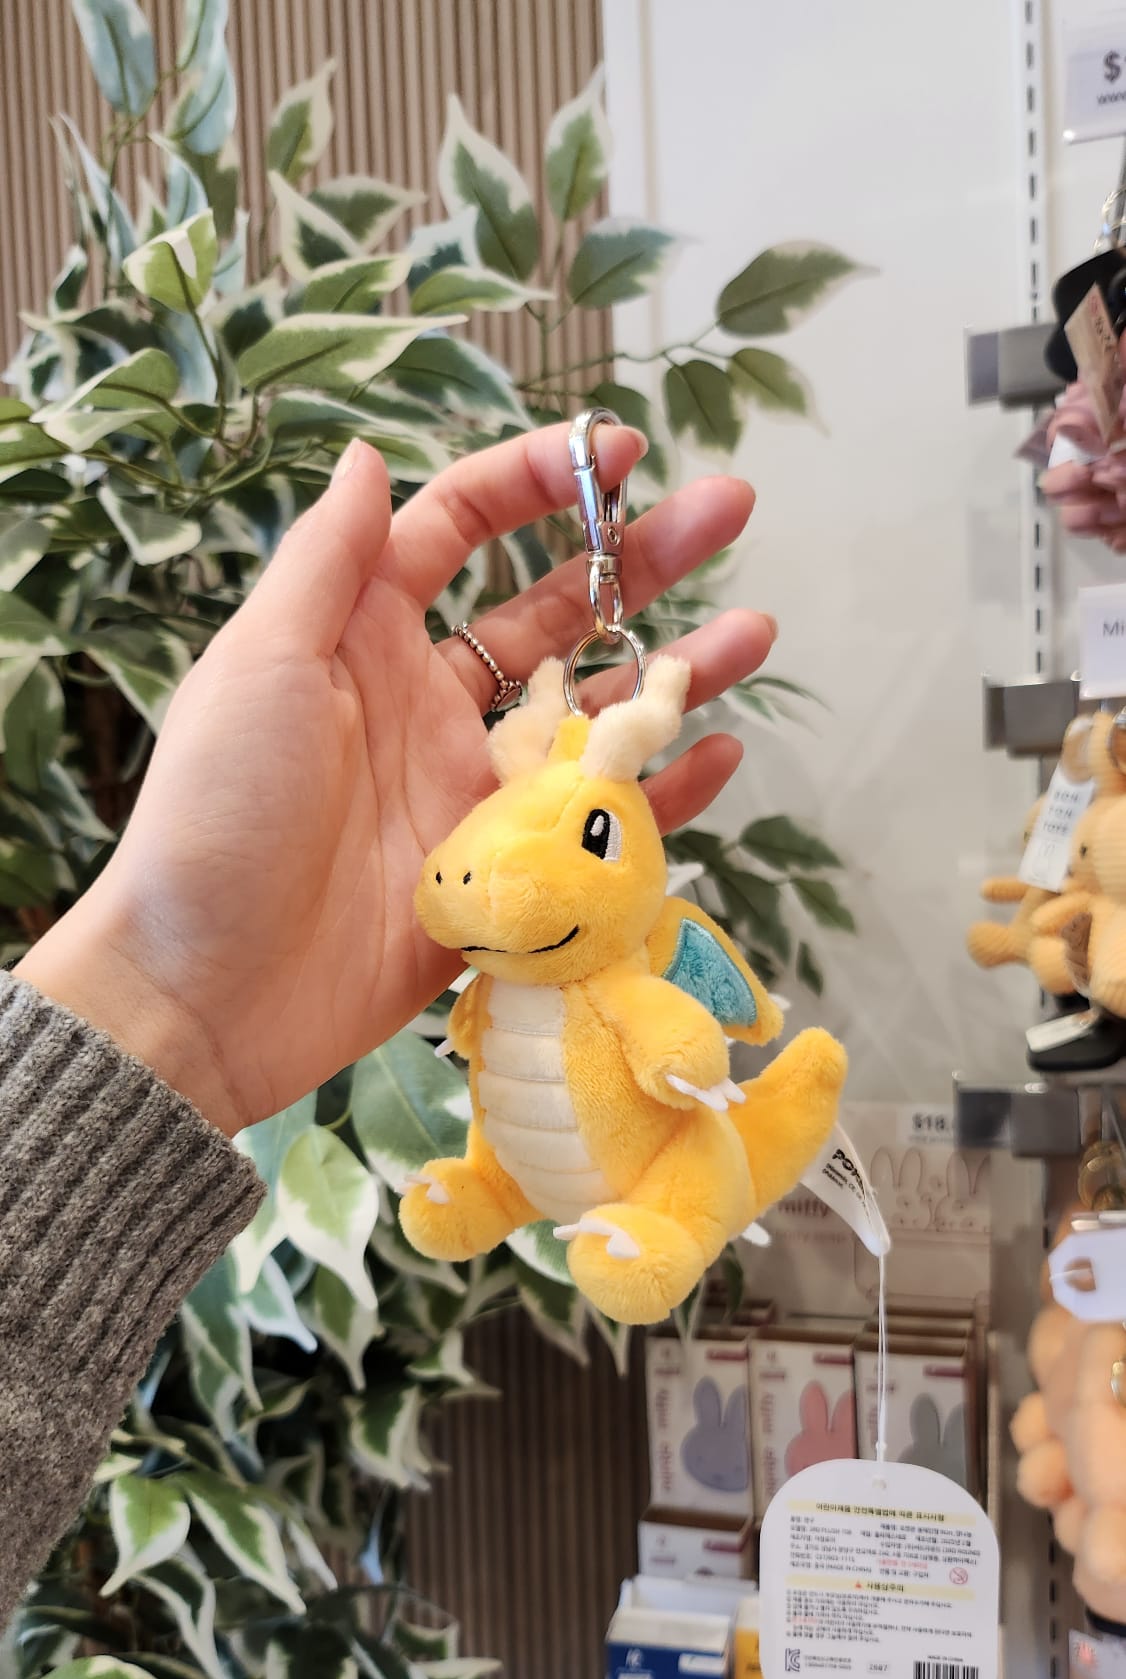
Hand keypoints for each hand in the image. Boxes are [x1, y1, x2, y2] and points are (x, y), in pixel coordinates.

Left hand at [18, 426, 773, 1134]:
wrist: (209, 994)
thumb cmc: (216, 820)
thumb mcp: (259, 667)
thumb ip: (325, 564)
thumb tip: (366, 455)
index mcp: (363, 639)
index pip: (459, 530)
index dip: (536, 481)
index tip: (616, 450)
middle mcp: (428, 704)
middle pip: (554, 612)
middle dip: (640, 558)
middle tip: (730, 508)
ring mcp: (472, 793)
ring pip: (595, 715)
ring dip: (674, 669)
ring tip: (757, 632)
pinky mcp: (504, 878)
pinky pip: (598, 825)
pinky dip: (662, 795)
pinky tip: (716, 753)